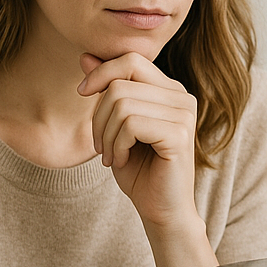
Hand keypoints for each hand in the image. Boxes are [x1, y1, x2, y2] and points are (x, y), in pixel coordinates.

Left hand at [77, 52, 197, 232]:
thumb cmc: (140, 170)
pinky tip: (122, 161)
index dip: (101, 72)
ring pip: (122, 103)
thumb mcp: (115, 124)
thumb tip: (85, 55)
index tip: (82, 94)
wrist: (161, 210)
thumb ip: (106, 89)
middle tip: (100, 145)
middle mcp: (182, 97)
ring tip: (112, 156)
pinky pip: (131, 124)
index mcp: (169, 90)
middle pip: (121, 81)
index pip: (130, 60)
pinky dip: (117, 145)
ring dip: (105, 134)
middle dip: (98, 114)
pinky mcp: (180, 135)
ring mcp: (184, 114)